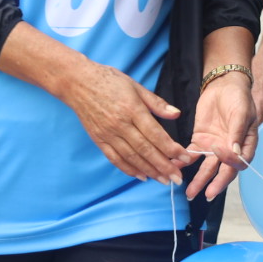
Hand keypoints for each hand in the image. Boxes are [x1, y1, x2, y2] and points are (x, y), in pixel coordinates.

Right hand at [60, 61, 190, 184]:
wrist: (77, 83)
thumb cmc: (108, 80)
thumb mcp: (135, 86)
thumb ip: (156, 103)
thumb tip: (176, 114)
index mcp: (132, 109)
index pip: (156, 134)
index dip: (172, 149)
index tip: (186, 157)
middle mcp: (120, 124)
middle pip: (145, 150)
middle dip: (164, 166)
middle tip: (177, 178)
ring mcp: (108, 134)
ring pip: (131, 157)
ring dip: (149, 171)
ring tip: (163, 180)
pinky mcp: (98, 139)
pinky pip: (114, 158)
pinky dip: (128, 169)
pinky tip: (141, 176)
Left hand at [186, 72, 256, 200]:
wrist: (224, 86)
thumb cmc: (239, 99)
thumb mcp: (241, 113)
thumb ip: (237, 133)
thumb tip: (235, 153)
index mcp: (245, 146)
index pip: (239, 163)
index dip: (229, 165)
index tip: (219, 159)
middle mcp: (229, 150)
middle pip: (221, 170)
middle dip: (212, 184)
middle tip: (203, 196)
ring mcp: (214, 147)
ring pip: (206, 167)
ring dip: (198, 179)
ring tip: (188, 192)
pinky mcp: (200, 140)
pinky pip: (191, 154)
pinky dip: (183, 161)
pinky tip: (174, 167)